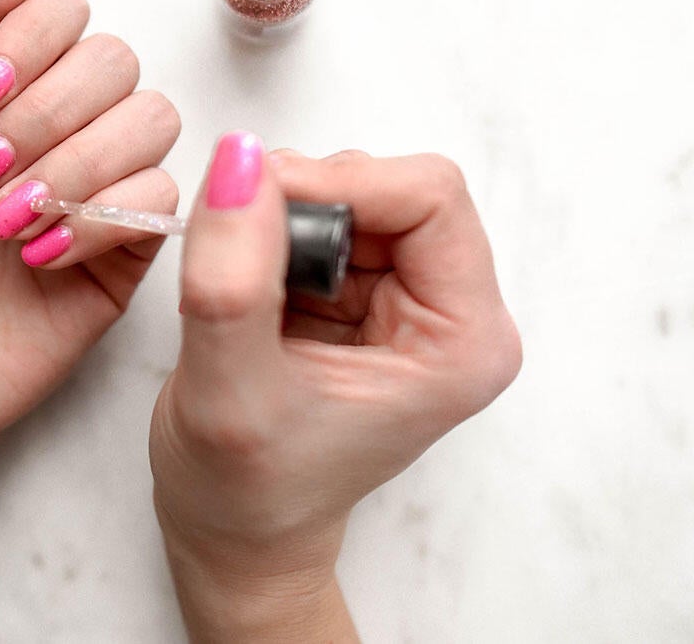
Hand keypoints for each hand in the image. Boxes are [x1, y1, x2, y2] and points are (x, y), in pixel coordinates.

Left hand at [0, 0, 179, 555]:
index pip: (60, 9)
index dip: (28, 42)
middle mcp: (54, 123)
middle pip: (113, 58)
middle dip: (46, 113)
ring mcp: (96, 184)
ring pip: (152, 118)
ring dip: (74, 166)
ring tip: (5, 223)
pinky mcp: (126, 248)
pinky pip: (161, 198)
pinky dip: (98, 220)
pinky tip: (37, 257)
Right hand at [149, 135, 520, 639]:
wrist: (234, 532)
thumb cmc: (246, 493)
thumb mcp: (230, 393)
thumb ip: (233, 280)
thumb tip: (238, 161)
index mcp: (463, 341)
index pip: (430, 195)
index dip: (337, 183)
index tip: (252, 204)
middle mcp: (448, 311)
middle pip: (388, 185)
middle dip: (302, 202)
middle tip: (238, 259)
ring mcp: (404, 299)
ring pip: (346, 193)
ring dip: (278, 218)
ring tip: (240, 290)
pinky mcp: (359, 293)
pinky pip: (314, 216)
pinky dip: (266, 231)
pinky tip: (246, 290)